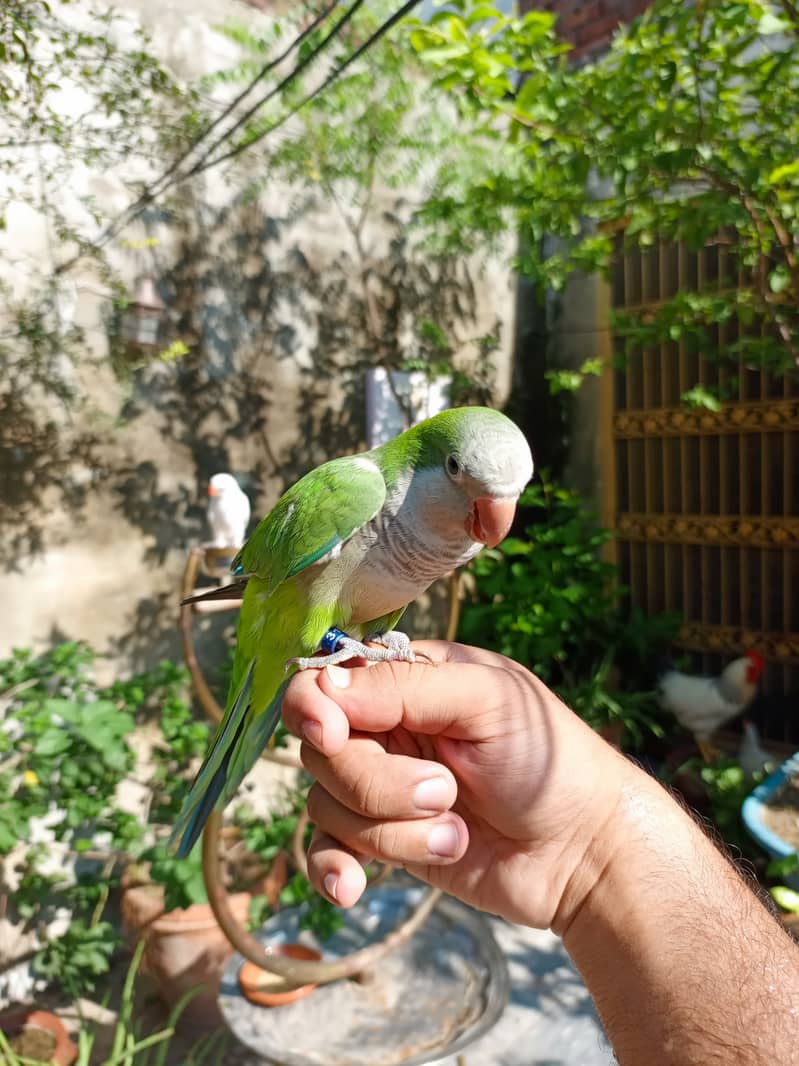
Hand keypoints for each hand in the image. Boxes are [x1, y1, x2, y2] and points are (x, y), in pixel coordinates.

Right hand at [282, 641, 634, 929]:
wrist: (582, 853)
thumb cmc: (548, 760)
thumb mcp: (487, 701)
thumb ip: (404, 687)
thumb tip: (321, 687)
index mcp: (409, 679)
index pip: (326, 681)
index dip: (316, 707)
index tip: (333, 732)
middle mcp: (388, 728)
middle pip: (322, 751)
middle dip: (377, 781)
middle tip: (445, 790)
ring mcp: (384, 788)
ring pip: (328, 804)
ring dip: (392, 829)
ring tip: (457, 830)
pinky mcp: (386, 841)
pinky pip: (328, 852)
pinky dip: (334, 869)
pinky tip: (353, 887)